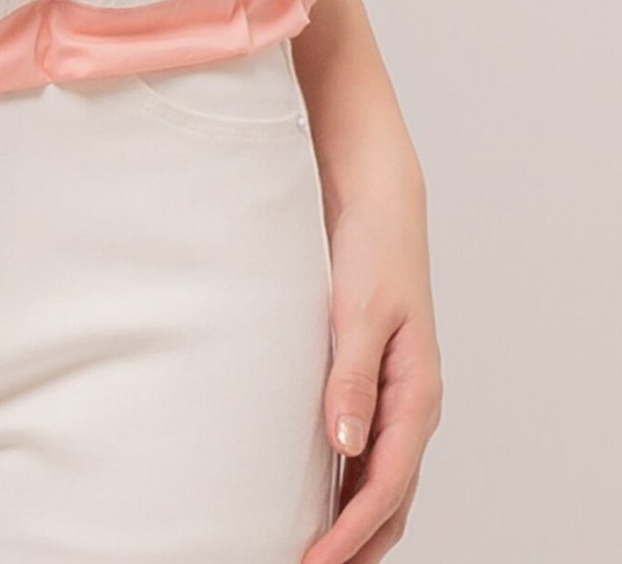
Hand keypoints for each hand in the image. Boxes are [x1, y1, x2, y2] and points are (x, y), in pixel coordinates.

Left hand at [302, 163, 443, 561]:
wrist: (376, 202)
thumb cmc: (373, 250)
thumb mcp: (361, 311)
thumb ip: (353, 378)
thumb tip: (345, 446)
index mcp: (418, 394)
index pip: (385, 485)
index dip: (351, 532)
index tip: (315, 561)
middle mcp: (412, 406)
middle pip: (389, 498)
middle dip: (356, 545)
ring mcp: (394, 398)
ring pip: (380, 482)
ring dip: (353, 523)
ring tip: (312, 553)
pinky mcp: (372, 383)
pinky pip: (366, 453)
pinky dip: (347, 487)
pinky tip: (317, 499)